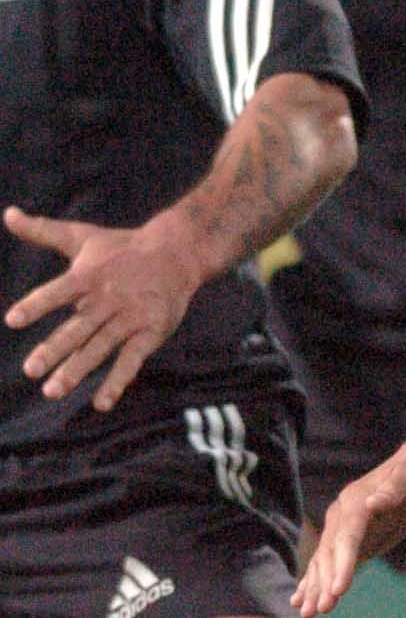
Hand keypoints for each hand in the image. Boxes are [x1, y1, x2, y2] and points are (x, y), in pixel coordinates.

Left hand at [3, 205, 199, 411]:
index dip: (37, 305)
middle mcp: (107, 299)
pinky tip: (101, 403)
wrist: (177, 253)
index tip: (12, 320)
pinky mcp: (150, 333)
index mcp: (88, 276)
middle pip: (78, 328)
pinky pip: (131, 361)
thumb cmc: (122, 248)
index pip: (58, 292)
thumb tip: (7, 214)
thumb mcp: (81, 237)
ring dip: (77, 371)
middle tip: (31, 370)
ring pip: (100, 348)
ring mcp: (130, 318)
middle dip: (54, 349)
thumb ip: (42, 231)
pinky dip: (117, 382)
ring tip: (53, 391)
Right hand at [293, 450, 405, 615]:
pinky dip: (313, 582)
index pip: (347, 536)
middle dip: (325, 582)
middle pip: (329, 553)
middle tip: (323, 610)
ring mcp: (341, 529)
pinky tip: (301, 601)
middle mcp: (342, 515)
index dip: (342, 563)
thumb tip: (373, 502)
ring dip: (314, 588)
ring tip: (307, 613)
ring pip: (323, 561)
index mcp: (355, 501)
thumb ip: (395, 490)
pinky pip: (326, 565)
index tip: (339, 590)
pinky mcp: (348, 542)